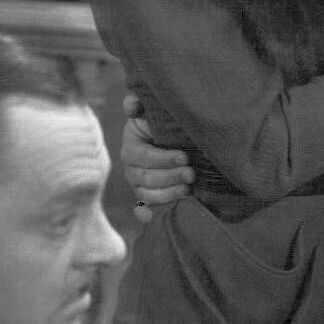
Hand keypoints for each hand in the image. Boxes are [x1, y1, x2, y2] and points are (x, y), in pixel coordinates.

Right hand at [120, 93, 193, 222]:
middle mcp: (132, 168)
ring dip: (168, 195)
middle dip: (170, 177)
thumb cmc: (165, 124)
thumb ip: (139, 104)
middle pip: (146, 178)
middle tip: (191, 174)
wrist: (175, 140)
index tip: (184, 157)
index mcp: (132, 146)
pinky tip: (153, 218)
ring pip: (148, 195)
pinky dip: (146, 215)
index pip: (142, 156)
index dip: (162, 159)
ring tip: (188, 190)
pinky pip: (143, 210)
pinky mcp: (147, 198)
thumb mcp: (152, 111)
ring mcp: (138, 185)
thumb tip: (133, 105)